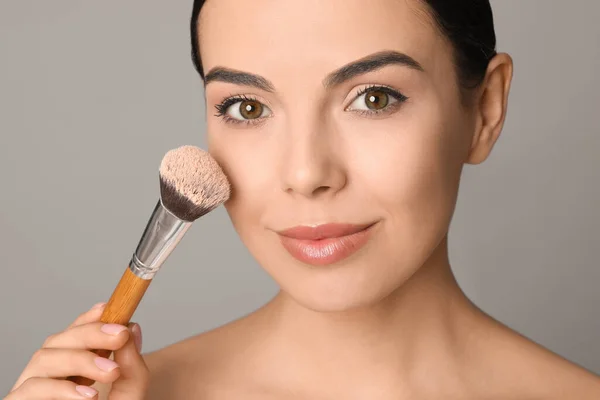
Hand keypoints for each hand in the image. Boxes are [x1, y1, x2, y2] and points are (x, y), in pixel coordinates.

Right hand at [6, 303, 148, 398]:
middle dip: (89, 333)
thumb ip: (132, 366)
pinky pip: (29, 391)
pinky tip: (89, 397)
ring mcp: (30, 393)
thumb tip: (132, 328)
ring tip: (110, 372)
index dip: (88, 317)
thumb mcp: (128, 396)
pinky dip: (60, 390)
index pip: (73, 334)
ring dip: (80, 359)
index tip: (110, 307)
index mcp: (71, 369)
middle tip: (119, 335)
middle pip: (56, 340)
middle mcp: (47, 377)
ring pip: (42, 358)